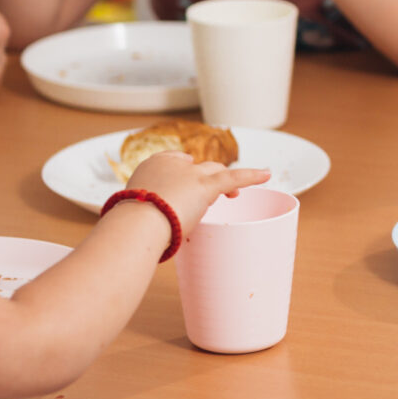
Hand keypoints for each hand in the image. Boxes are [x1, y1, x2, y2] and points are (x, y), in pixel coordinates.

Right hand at [122, 151, 269, 229]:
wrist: (137, 222)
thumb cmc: (131, 227)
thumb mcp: (134, 215)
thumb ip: (146, 217)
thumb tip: (144, 238)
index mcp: (151, 166)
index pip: (175, 161)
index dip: (183, 173)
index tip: (185, 184)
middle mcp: (172, 163)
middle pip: (196, 167)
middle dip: (202, 180)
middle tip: (201, 199)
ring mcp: (191, 173)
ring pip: (214, 171)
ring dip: (222, 183)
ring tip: (232, 195)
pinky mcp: (207, 185)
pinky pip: (234, 177)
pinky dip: (251, 175)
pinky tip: (267, 175)